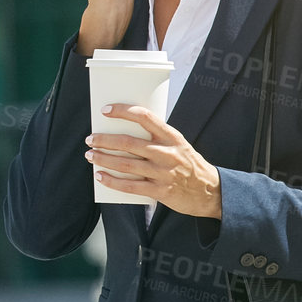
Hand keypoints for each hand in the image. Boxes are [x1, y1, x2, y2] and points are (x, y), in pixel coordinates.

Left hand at [84, 104, 222, 218]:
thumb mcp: (179, 144)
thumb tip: (125, 130)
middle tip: (91, 138)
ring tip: (91, 155)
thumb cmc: (189, 164)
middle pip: (128, 143)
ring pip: (126, 164)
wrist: (210, 191)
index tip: (106, 110)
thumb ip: (157, 138)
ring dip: (104, 159)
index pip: (144, 117)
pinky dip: (112, 181)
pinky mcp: (160, 191)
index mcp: (171, 137)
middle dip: (105, 140)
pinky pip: (130, 186)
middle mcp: (166, 153)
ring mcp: (163, 173)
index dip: (123, 112)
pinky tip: (101, 176)